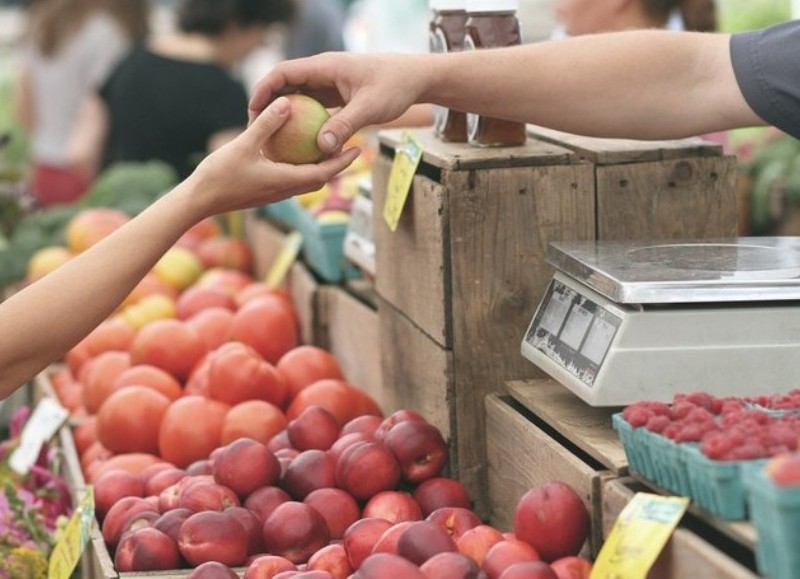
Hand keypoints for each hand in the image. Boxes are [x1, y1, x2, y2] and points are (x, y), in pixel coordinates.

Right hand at [189, 96, 360, 218]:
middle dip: (336, 165)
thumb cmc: (219, 175)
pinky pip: (289, 179)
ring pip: (304, 181)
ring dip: (319, 167)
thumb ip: (266, 124)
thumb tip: (287, 102)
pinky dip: (299, 167)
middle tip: (350, 146)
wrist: (198, 201)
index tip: (358, 149)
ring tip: (326, 147)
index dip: (342, 162)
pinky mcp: (263, 192)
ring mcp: (273, 193)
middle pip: (319, 179)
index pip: (323, 173)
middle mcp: (283, 190)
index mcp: (285, 181)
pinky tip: (294, 152)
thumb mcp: (243, 145)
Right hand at [248, 52, 427, 154]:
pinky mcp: (336, 96)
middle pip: (285, 85)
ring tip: (271, 138)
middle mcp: (323, 73)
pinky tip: (298, 144)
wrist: (415, 78)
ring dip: (285, 115)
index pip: (284, 73)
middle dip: (268, 104)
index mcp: (325, 67)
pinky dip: (303, 122)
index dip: (264, 89)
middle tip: (255, 129)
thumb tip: (321, 148)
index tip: (252, 110)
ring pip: (298, 97)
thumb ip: (345, 125)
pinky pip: (313, 108)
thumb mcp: (370, 108)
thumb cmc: (395, 87)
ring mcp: (329, 84)